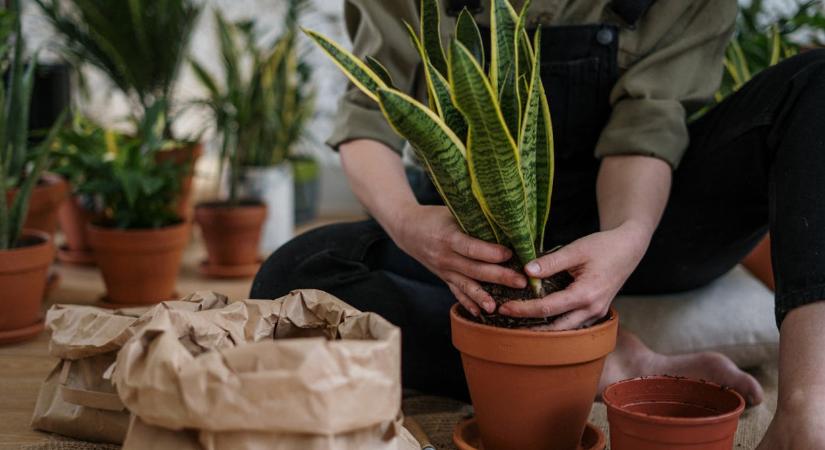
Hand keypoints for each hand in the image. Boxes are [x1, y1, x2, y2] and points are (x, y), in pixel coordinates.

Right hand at [389, 205, 526, 315]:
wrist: (407, 230)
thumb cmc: (434, 217)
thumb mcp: (451, 212)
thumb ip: (473, 219)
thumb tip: (504, 221)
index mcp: (448, 237)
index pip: (471, 248)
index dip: (490, 252)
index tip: (510, 254)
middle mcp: (445, 256)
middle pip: (474, 269)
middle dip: (499, 277)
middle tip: (521, 282)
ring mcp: (443, 270)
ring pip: (466, 285)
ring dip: (483, 297)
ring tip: (498, 307)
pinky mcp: (444, 278)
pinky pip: (456, 292)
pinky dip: (468, 303)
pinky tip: (480, 313)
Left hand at [499, 221, 652, 329]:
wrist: (629, 248)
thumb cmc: (604, 246)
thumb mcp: (576, 249)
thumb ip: (551, 262)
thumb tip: (526, 272)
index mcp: (586, 294)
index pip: (548, 308)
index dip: (524, 309)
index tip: (505, 308)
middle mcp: (593, 309)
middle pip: (556, 327)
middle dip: (530, 326)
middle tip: (506, 320)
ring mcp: (597, 313)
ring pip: (566, 330)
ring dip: (543, 329)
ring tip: (519, 324)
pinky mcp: (596, 312)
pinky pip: (574, 324)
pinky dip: (556, 324)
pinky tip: (540, 319)